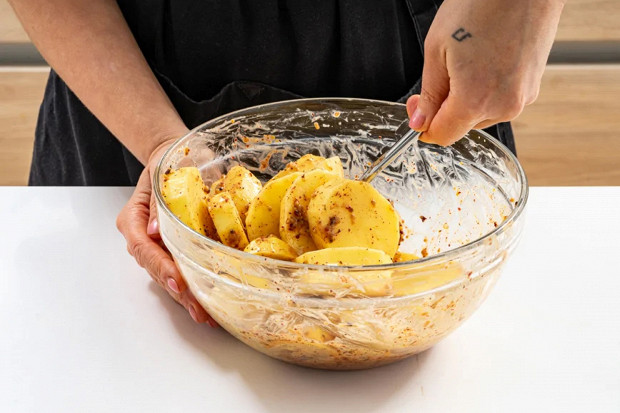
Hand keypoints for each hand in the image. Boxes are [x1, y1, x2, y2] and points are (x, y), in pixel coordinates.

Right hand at [117, 137, 216, 326]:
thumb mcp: (160, 175)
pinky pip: (186, 271)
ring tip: (208, 316)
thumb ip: (156, 202)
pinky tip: (212, 304)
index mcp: (133, 221)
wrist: (174, 158)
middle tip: (200, 312)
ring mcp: (161, 247)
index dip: (161, 268)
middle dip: (180, 294)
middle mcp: (145, 238)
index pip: (144, 250)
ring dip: (190, 298)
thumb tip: (154, 230)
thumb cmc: (166, 164)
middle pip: (159, 271)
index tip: (178, 283)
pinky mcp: (179, 250)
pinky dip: (198, 288)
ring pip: (172, 278)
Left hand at [406, 0, 564, 144]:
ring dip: (467, 97)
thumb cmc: (482, 4)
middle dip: (445, 107)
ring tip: (468, 59)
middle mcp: (503, 106)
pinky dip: (487, 88)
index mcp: (475, 100)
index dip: (423, 123)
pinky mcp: (533, 86)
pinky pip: (500, 100)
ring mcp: (522, 97)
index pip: (442, 136)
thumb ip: (429, 94)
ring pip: (480, 114)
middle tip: (441, 71)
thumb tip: (420, 122)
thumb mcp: (437, 49)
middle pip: (462, 125)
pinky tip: (485, 59)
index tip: (418, 103)